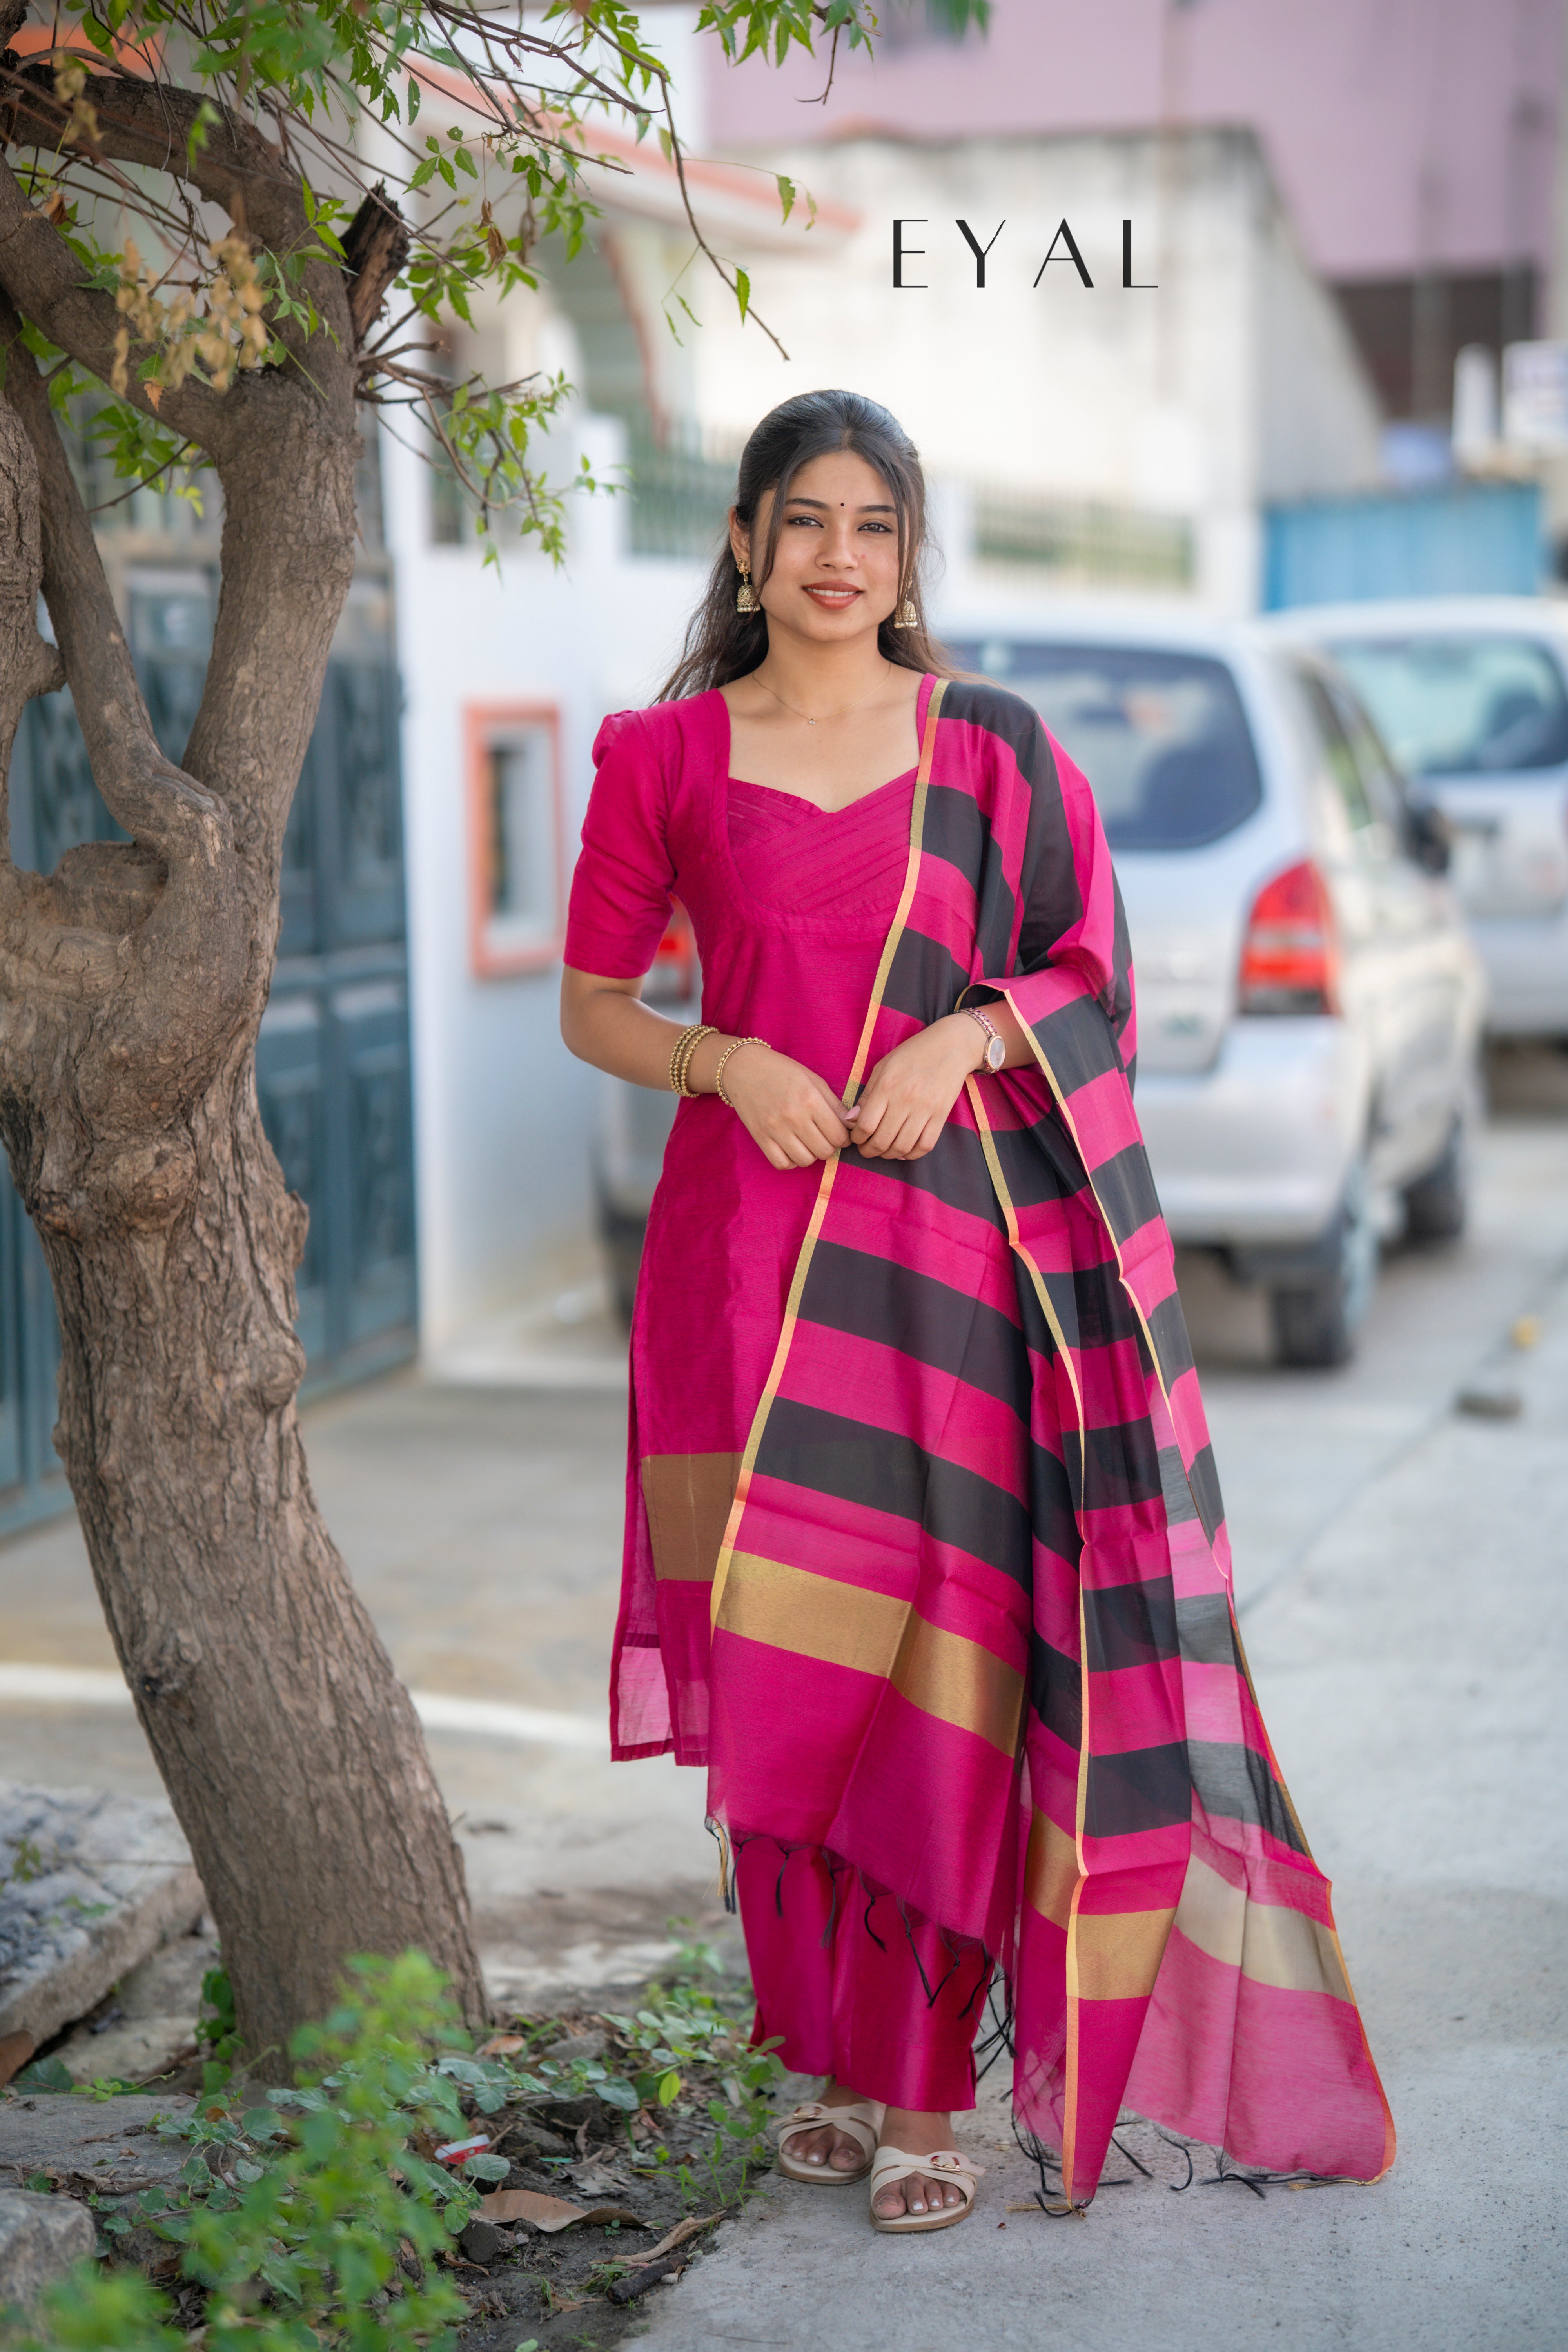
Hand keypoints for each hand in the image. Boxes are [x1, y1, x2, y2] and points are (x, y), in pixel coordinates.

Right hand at [719, 1043, 853, 1169]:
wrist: (744, 1068)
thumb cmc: (783, 1072)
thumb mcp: (814, 1081)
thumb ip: (835, 1105)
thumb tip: (852, 1125)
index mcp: (811, 1100)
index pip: (839, 1136)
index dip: (843, 1138)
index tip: (838, 1133)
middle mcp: (794, 1116)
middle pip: (824, 1151)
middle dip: (829, 1147)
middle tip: (823, 1137)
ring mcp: (775, 1129)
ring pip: (805, 1161)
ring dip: (810, 1154)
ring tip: (807, 1142)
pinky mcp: (760, 1137)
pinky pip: (782, 1163)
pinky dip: (790, 1160)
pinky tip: (792, 1148)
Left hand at [848, 1015, 984, 1160]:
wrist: (950, 1047)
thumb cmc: (912, 1054)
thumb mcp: (883, 1067)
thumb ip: (867, 1095)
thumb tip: (851, 1120)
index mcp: (887, 1086)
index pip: (865, 1125)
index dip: (857, 1138)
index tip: (856, 1138)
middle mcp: (905, 1100)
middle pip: (882, 1140)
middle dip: (869, 1151)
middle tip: (866, 1150)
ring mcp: (925, 1109)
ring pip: (902, 1147)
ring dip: (889, 1155)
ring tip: (883, 1151)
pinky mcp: (941, 1115)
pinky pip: (925, 1145)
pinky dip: (912, 1154)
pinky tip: (904, 1150)